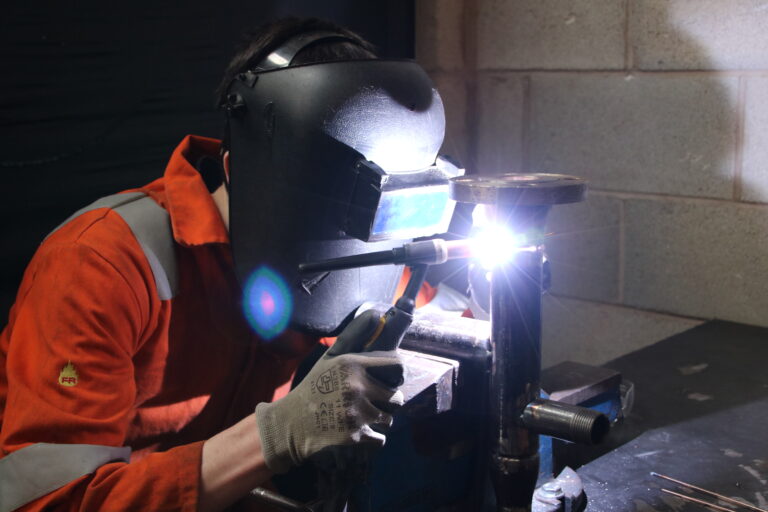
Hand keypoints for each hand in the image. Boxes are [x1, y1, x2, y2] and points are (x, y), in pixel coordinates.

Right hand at [254, 310, 404, 473]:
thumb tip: (376, 314)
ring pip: (389, 419)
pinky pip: (381, 439)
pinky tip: (356, 432)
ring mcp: (356, 413)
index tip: (389, 380)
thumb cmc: (315, 387)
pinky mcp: (354, 437)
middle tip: (369, 402)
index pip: (397, 366)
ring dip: (379, 421)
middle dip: (386, 402)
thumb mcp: (331, 357)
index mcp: (353, 364)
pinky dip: (372, 439)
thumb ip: (355, 336)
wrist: (291, 423)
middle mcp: (356, 386)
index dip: (397, 374)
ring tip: (360, 416)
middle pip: (397, 397)